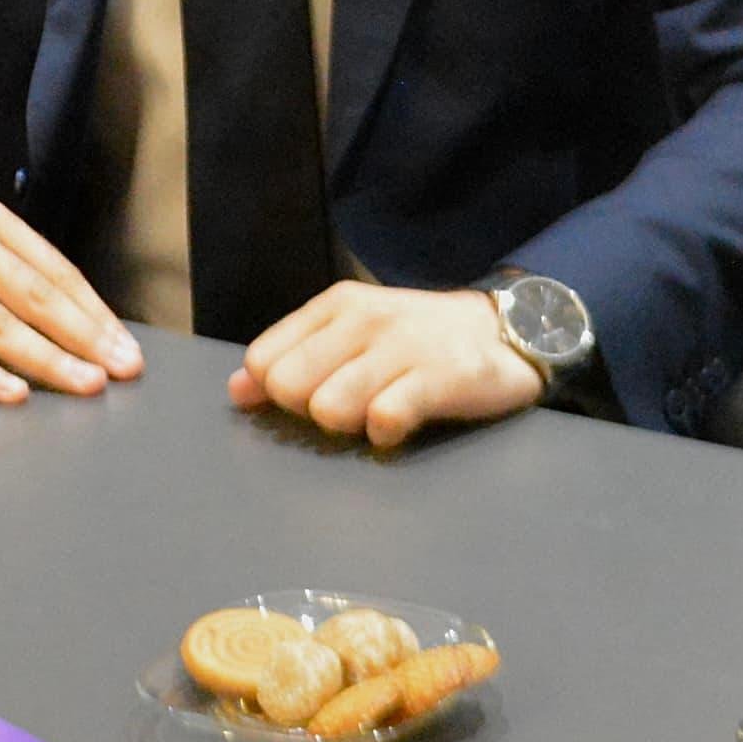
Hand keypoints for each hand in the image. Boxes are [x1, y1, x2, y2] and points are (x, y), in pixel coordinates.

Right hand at [0, 187, 141, 404]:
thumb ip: (15, 281)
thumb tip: (81, 331)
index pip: (56, 272)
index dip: (95, 312)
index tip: (126, 347)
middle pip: (35, 297)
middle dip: (85, 337)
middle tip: (120, 368)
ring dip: (46, 357)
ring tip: (83, 383)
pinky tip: (13, 392)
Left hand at [230, 283, 542, 448]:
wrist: (505, 331)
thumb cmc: (417, 339)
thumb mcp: (350, 334)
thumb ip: (292, 357)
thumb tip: (237, 390)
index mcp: (336, 305)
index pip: (265, 360)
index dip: (278, 393)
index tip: (310, 394)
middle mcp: (365, 319)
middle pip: (289, 387)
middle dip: (308, 411)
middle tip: (346, 405)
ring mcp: (404, 345)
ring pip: (330, 407)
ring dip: (348, 426)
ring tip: (374, 413)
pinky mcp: (441, 376)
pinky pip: (384, 420)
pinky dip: (386, 436)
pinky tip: (401, 425)